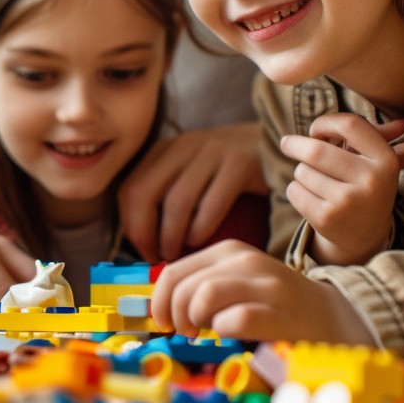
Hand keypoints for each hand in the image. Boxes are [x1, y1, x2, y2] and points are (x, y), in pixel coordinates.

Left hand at [118, 122, 266, 262]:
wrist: (274, 144)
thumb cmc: (228, 171)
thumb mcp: (190, 171)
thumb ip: (167, 193)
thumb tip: (142, 239)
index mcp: (165, 150)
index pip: (129, 189)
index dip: (130, 225)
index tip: (143, 251)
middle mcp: (183, 146)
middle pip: (144, 193)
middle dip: (143, 233)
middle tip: (156, 257)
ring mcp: (211, 152)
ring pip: (176, 201)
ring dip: (171, 236)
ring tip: (176, 255)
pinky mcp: (239, 164)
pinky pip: (211, 204)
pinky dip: (201, 230)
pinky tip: (200, 242)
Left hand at [150, 239, 373, 343]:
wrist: (335, 317)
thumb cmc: (277, 305)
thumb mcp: (238, 283)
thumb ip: (202, 286)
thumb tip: (159, 307)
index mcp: (230, 252)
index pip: (174, 272)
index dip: (159, 302)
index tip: (164, 324)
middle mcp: (246, 261)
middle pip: (185, 286)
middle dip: (174, 315)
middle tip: (185, 333)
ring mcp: (266, 286)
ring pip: (206, 295)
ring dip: (195, 321)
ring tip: (203, 336)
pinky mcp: (282, 314)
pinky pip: (236, 319)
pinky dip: (223, 332)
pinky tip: (230, 337)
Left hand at [281, 115, 403, 265]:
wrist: (363, 236)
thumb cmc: (365, 187)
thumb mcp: (377, 164)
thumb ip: (384, 138)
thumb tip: (402, 122)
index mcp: (386, 161)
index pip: (349, 125)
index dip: (325, 123)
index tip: (315, 130)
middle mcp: (371, 181)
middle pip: (316, 150)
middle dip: (295, 144)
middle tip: (287, 144)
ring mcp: (348, 202)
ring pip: (302, 171)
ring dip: (301, 172)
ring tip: (316, 181)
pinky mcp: (326, 218)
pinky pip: (294, 190)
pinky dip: (296, 190)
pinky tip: (311, 198)